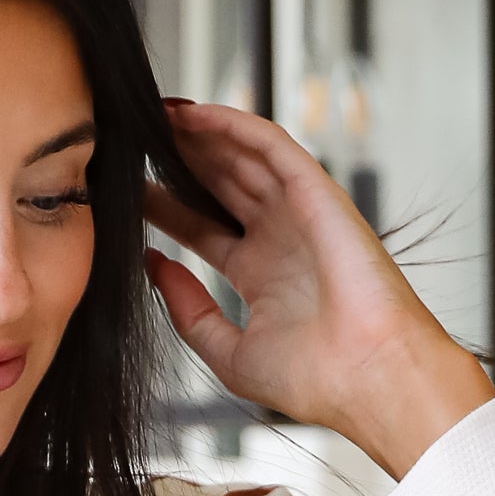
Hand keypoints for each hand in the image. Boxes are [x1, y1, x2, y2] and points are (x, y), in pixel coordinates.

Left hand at [145, 99, 492, 481]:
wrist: (369, 379)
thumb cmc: (315, 379)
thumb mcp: (229, 352)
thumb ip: (187, 310)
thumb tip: (153, 264)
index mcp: (262, 276)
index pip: (201, 228)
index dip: (164, 205)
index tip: (125, 190)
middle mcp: (281, 239)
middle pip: (219, 185)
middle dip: (178, 160)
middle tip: (134, 138)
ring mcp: (300, 214)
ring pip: (242, 158)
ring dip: (201, 135)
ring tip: (155, 117)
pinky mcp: (319, 193)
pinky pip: (271, 146)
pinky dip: (234, 126)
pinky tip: (195, 116)